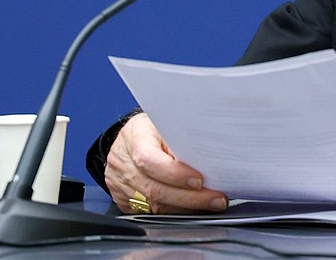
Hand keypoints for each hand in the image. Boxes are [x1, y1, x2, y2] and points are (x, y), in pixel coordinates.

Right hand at [104, 113, 227, 213]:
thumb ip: (180, 140)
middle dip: (190, 198)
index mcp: (134, 138)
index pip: (150, 160)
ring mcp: (121, 184)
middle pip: (155, 189)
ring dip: (186, 208)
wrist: (128, 137)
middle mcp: (123, 163)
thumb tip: (208, 160)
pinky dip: (174, 211)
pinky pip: (150, 212)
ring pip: (154, 205)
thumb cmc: (152, 127)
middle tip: (215, 199)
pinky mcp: (123, 200)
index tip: (199, 181)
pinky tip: (192, 209)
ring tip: (210, 204)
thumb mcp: (164, 123)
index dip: (175, 174)